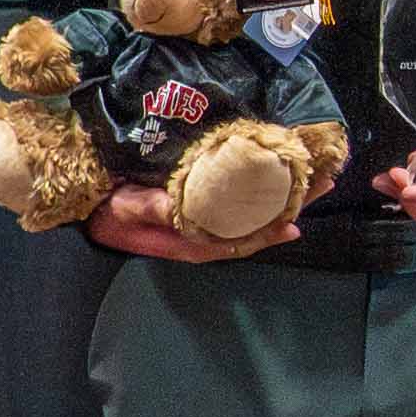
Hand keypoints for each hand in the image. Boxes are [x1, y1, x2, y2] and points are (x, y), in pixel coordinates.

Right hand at [83, 182, 304, 263]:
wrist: (93, 207)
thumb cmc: (110, 211)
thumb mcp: (127, 209)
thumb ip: (152, 207)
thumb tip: (179, 205)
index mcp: (193, 241)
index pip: (239, 240)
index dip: (267, 233)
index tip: (295, 222)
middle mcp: (207, 233)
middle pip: (256, 223)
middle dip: (291, 205)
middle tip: (323, 183)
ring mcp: (208, 220)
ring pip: (254, 212)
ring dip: (284, 195)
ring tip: (315, 175)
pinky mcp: (205, 205)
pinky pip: (241, 202)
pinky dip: (263, 190)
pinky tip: (282, 177)